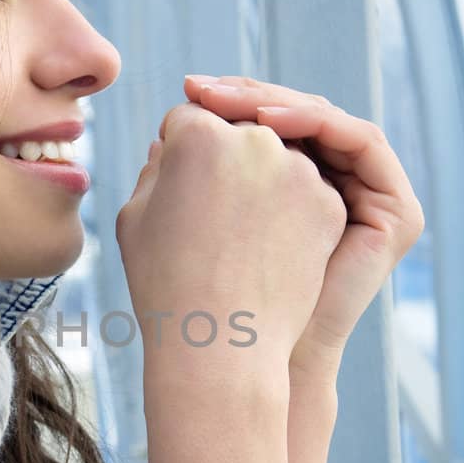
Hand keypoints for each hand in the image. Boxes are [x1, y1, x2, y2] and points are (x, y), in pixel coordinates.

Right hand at [118, 99, 347, 384]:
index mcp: (197, 135)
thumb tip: (172, 145)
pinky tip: (265, 245)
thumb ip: (156, 168)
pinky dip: (287, 208)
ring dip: (258, 179)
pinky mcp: (328, 203)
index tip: (174, 183)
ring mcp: (298, 171)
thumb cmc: (163, 283)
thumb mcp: (135, 218)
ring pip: (275, 157)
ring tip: (235, 233)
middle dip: (222, 155)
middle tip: (208, 203)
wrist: (220, 344)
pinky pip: (304, 189)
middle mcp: (253, 140)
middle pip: (235, 130)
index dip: (178, 147)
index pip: (188, 118)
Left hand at [182, 74, 425, 374]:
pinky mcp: (395, 209)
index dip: (232, 103)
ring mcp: (371, 197)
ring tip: (231, 100)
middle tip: (203, 87)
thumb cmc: (204, 292)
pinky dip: (316, 122)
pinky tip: (270, 121)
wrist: (245, 348)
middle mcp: (337, 189)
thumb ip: (185, 175)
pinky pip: (360, 139)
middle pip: (299, 117)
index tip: (189, 91)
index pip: (271, 124)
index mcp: (293, 190)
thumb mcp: (188, 216)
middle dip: (250, 96)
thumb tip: (159, 130)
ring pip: (327, 122)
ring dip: (279, 103)